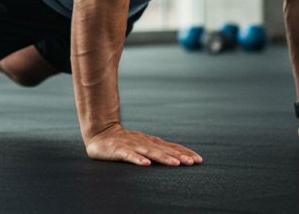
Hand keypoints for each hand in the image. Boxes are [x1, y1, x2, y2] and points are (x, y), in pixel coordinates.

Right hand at [84, 124, 201, 166]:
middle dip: (178, 156)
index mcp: (150, 141)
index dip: (184, 152)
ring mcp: (131, 145)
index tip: (198, 160)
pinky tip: (146, 164)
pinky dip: (137, 159)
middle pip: (163, 149)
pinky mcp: (118, 150)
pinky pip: (129, 155)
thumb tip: (178, 157)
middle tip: (192, 162)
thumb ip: (158, 150)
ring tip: (175, 164)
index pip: (171, 146)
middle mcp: (143, 142)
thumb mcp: (143, 144)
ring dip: (163, 157)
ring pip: (149, 152)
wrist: (100, 134)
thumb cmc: (124, 142)